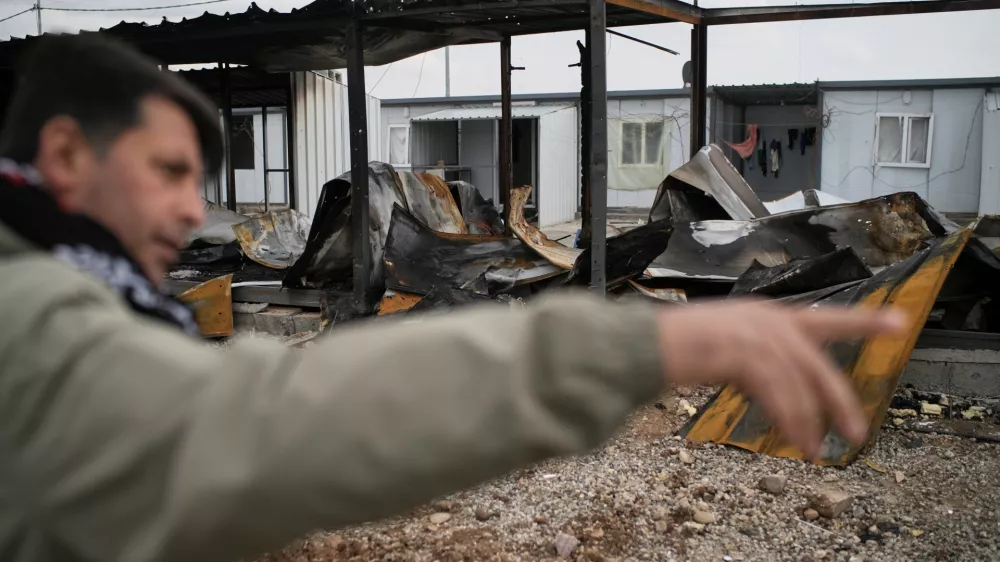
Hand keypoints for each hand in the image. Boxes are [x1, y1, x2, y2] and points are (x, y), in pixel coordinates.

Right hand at [656, 299, 906, 458]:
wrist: (644, 343)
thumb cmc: (675, 345)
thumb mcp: (725, 340)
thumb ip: (757, 357)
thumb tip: (777, 388)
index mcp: (767, 314)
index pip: (826, 318)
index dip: (864, 321)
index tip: (900, 323)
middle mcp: (769, 321)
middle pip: (819, 367)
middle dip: (841, 403)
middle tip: (856, 433)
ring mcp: (758, 337)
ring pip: (801, 388)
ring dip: (807, 424)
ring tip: (811, 451)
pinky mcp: (747, 356)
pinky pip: (781, 396)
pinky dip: (790, 422)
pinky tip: (794, 439)